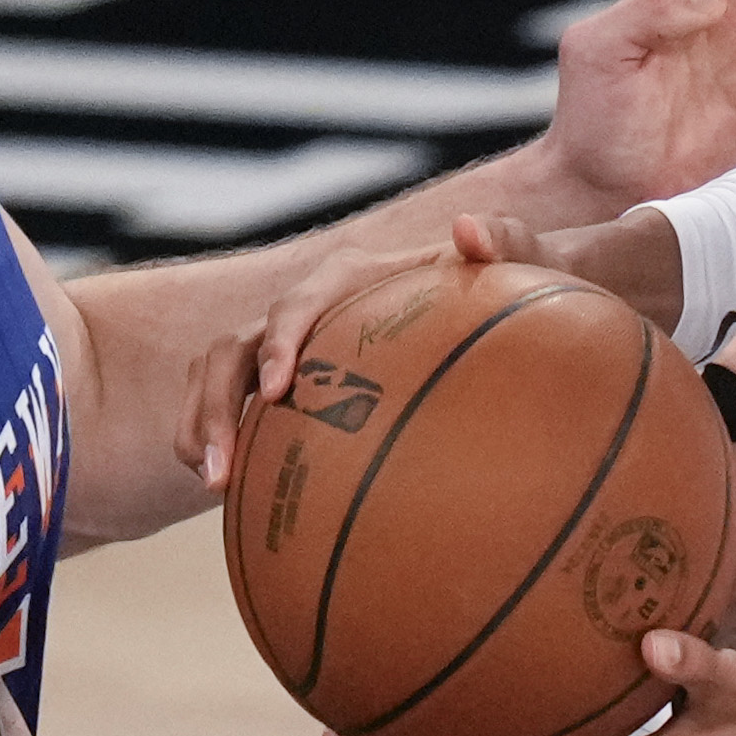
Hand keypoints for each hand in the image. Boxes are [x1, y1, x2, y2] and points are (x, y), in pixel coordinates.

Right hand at [190, 209, 694, 497]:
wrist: (517, 317)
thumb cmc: (525, 287)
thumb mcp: (531, 261)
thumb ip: (507, 240)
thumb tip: (470, 231)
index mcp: (351, 280)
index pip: (297, 305)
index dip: (277, 345)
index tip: (276, 394)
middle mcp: (311, 315)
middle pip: (233, 350)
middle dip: (213, 405)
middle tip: (219, 472)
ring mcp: (298, 357)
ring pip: (222, 383)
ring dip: (204, 430)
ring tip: (214, 490)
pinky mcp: (298, 396)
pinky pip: (243, 419)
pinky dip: (225, 450)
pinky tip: (235, 505)